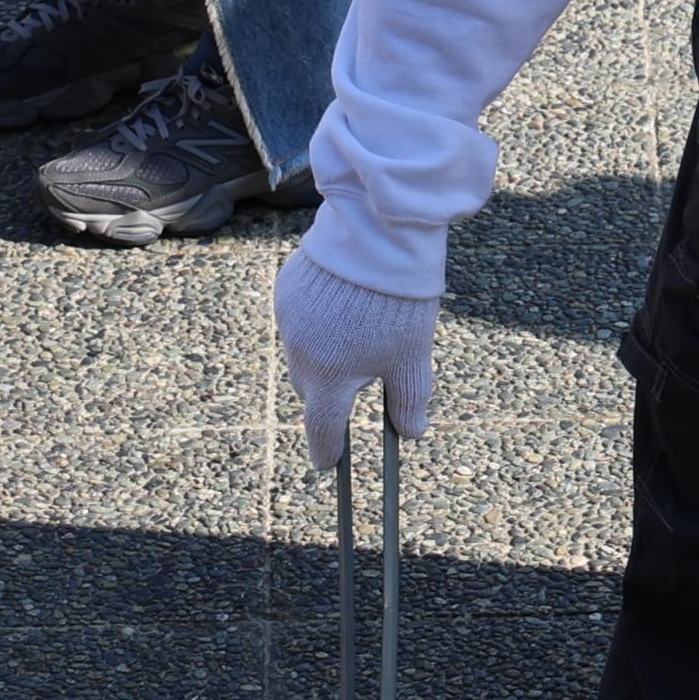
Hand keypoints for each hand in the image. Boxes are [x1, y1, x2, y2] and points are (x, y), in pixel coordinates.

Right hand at [277, 242, 440, 450]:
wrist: (378, 234)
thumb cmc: (399, 302)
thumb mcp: (412, 357)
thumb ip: (408, 399)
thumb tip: (411, 433)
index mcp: (331, 376)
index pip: (323, 427)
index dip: (327, 449)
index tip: (328, 464)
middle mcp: (300, 352)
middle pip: (311, 389)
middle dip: (330, 393)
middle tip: (357, 379)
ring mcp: (289, 320)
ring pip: (302, 353)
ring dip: (323, 354)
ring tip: (357, 328)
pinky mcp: (286, 291)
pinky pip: (297, 320)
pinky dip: (315, 322)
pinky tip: (341, 302)